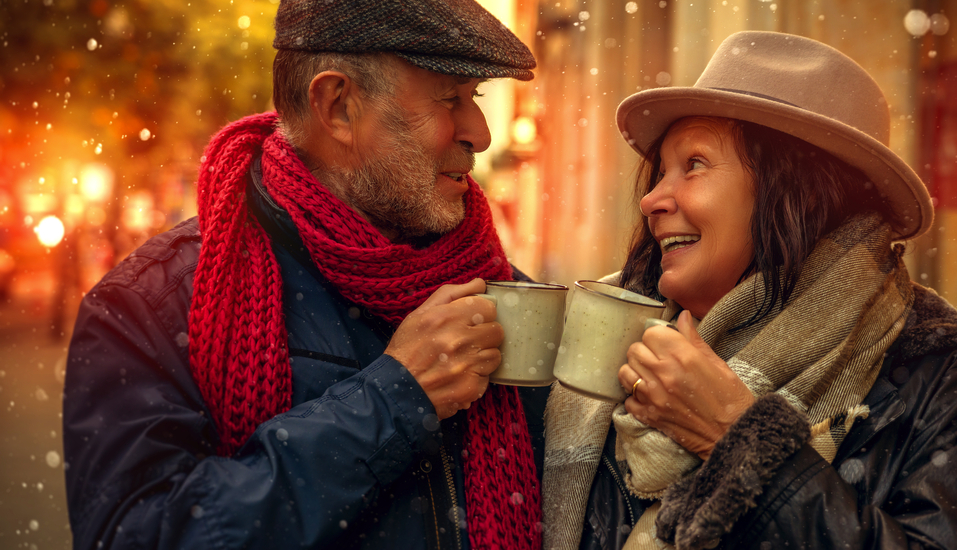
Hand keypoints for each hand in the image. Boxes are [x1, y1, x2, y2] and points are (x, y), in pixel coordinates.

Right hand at [385, 278, 503, 419]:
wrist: (395, 389)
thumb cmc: (406, 349)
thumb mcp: (420, 314)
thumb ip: (451, 294)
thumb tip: (480, 283)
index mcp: (446, 317)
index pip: (488, 308)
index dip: (481, 314)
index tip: (472, 321)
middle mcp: (459, 340)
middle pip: (496, 331)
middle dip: (484, 335)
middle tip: (467, 341)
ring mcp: (467, 366)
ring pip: (495, 355)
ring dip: (482, 357)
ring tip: (462, 360)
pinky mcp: (471, 387)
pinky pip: (487, 377)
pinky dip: (476, 377)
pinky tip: (458, 376)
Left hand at [618, 310, 753, 458]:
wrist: (734, 436)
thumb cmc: (731, 400)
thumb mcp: (717, 364)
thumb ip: (694, 339)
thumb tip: (682, 317)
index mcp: (682, 357)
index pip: (651, 333)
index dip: (658, 336)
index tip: (666, 343)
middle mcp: (664, 374)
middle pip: (635, 350)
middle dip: (645, 351)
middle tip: (658, 359)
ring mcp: (653, 396)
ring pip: (625, 372)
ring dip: (635, 371)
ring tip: (650, 376)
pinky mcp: (649, 416)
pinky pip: (627, 399)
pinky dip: (635, 396)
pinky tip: (650, 396)